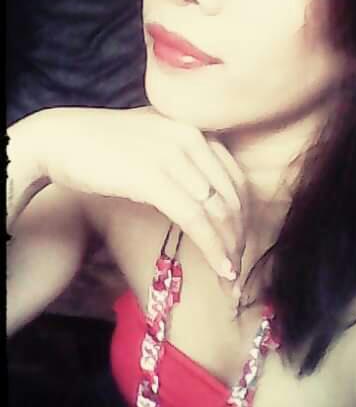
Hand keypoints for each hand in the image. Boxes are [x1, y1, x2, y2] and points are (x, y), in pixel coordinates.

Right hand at [8, 105, 248, 280]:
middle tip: (240, 267)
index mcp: (195, 128)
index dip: (245, 216)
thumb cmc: (103, 147)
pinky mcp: (154, 177)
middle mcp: (192, 137)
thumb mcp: (154, 143)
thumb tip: (205, 194)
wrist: (59, 139)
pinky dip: (213, 248)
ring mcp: (174, 155)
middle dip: (241, 237)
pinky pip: (196, 219)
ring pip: (219, 210)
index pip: (236, 178)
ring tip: (231, 278)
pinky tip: (220, 268)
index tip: (241, 244)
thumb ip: (183, 158)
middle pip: (233, 196)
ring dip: (231, 249)